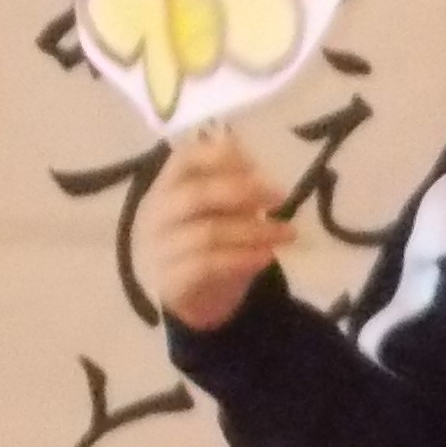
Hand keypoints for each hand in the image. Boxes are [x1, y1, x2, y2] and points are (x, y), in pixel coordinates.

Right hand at [140, 128, 291, 331]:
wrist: (195, 300)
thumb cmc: (210, 243)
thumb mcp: (221, 210)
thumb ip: (230, 182)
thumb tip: (243, 145)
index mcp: (167, 187)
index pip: (182, 159)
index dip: (219, 156)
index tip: (256, 163)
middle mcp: (157, 214)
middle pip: (196, 194)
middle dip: (243, 191)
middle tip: (281, 195)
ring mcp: (159, 249)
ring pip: (208, 233)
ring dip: (255, 230)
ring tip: (288, 232)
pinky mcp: (171, 281)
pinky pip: (209, 266)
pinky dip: (243, 259)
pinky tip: (268, 256)